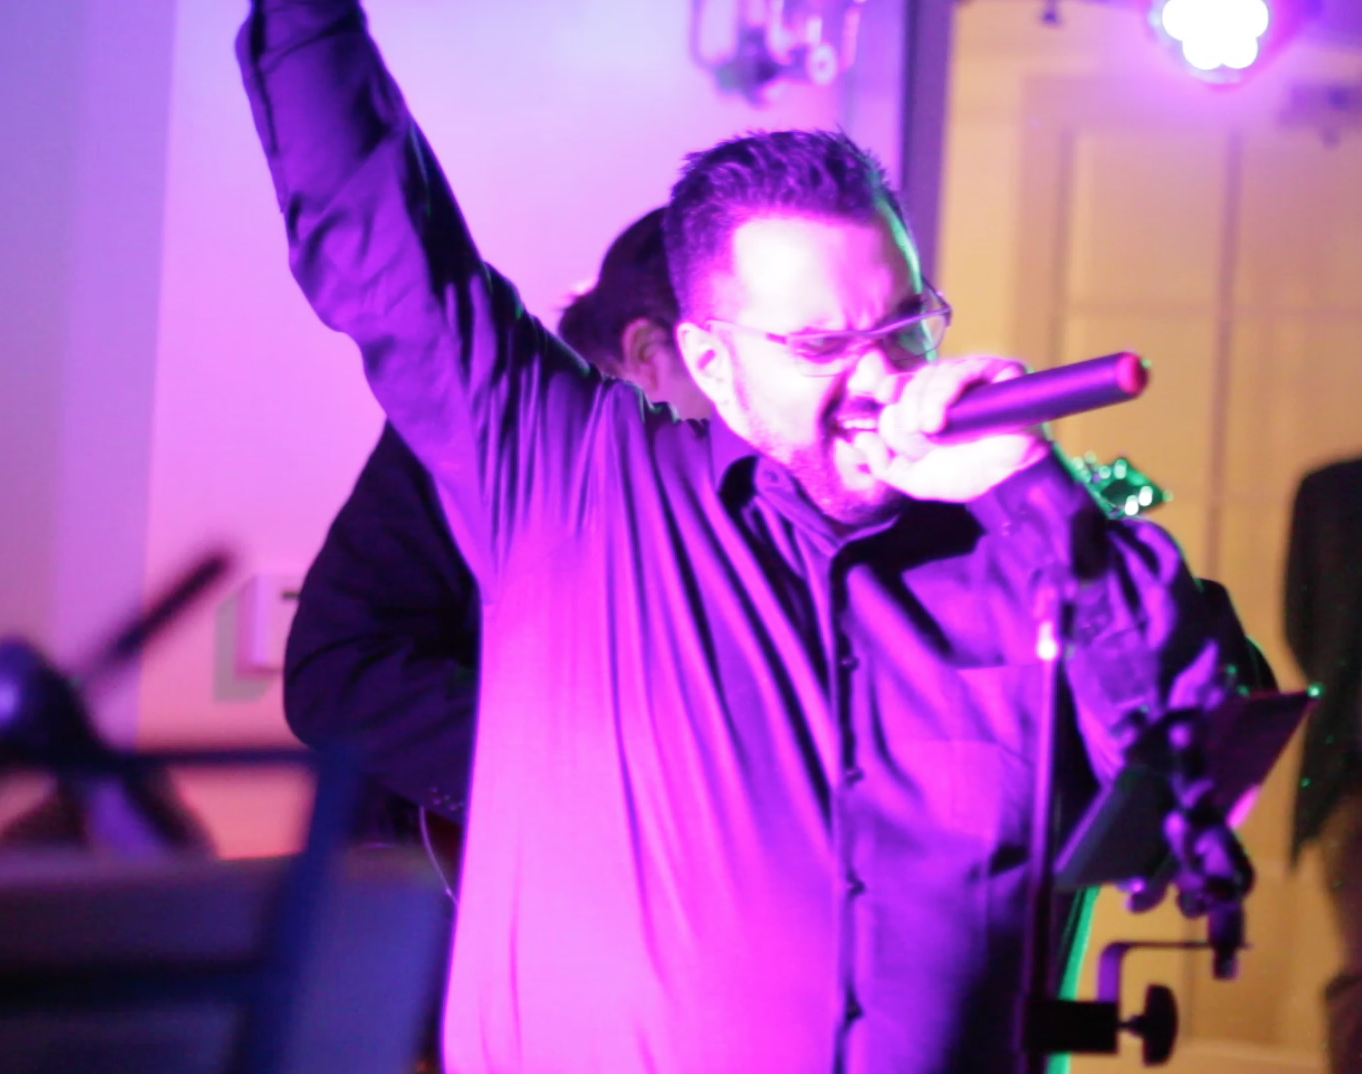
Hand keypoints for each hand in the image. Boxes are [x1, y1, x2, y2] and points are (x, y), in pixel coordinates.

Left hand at [853, 355, 1050, 501]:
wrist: (1003, 484)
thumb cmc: (965, 477)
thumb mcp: (913, 478)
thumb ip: (884, 464)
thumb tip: (862, 441)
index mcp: (931, 405)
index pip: (906, 382)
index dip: (892, 384)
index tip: (882, 395)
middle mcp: (952, 388)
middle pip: (917, 379)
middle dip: (909, 405)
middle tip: (915, 430)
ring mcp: (976, 378)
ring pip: (938, 372)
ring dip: (926, 399)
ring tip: (929, 429)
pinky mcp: (1000, 374)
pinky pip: (968, 369)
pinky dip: (947, 390)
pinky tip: (941, 416)